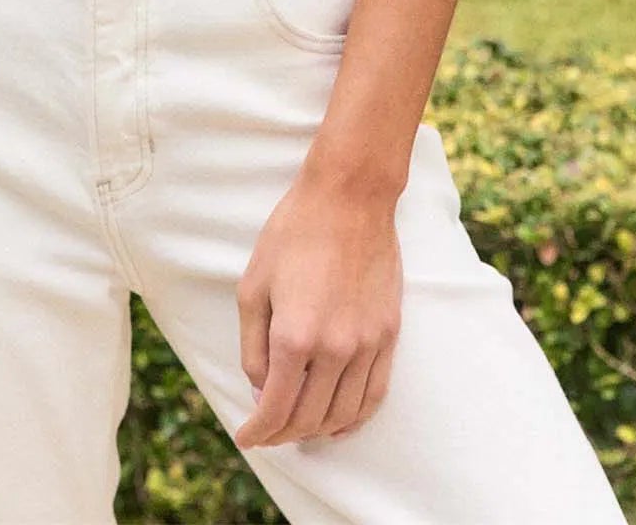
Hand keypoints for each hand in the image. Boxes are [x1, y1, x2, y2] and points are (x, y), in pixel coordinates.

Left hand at [234, 167, 402, 449]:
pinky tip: (339, 424)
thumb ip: (253, 345)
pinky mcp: (389, 335)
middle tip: (266, 433)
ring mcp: (367, 344)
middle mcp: (334, 349)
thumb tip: (261, 390)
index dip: (258, 432)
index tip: (245, 438)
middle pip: (308, 418)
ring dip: (317, 430)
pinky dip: (355, 418)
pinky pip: (375, 395)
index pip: (276, 409)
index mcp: (294, 337)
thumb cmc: (292, 234)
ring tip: (297, 428)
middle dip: (282, 433)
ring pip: (343, 414)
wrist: (349, 197)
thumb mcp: (253, 285)